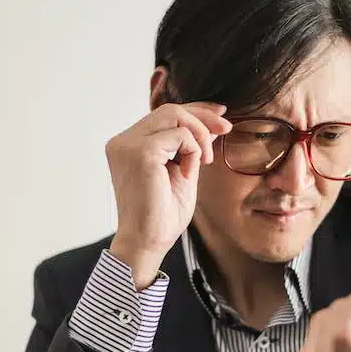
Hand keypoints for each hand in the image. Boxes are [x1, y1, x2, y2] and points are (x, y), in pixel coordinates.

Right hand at [105, 102, 230, 286]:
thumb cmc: (163, 215)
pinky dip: (193, 151)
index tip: (221, 115)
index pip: (163, 114)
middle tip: (227, 129)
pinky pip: (179, 135)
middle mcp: (123, 141)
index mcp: (129, 145)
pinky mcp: (140, 153)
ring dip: (199, 134)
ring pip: (174, 114)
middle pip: (169, 109)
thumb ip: (190, 147)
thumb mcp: (182, 171)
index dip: (195, 110)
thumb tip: (211, 123)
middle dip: (203, 117)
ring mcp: (128, 145)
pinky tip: (190, 173)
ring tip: (205, 161)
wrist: (148, 242)